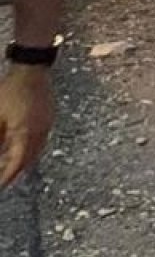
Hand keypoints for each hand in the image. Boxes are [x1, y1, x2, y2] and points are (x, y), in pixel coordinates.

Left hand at [0, 66, 53, 187]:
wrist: (31, 70)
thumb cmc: (11, 91)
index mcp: (25, 133)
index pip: (16, 163)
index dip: (7, 177)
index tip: (0, 185)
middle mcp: (39, 132)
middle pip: (28, 160)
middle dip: (16, 172)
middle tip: (4, 179)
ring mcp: (46, 125)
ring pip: (35, 151)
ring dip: (23, 160)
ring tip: (10, 165)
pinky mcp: (48, 118)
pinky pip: (40, 140)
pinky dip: (30, 148)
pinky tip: (21, 146)